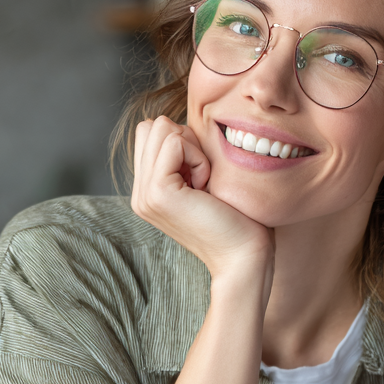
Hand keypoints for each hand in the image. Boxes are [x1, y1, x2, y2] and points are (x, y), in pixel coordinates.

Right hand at [130, 117, 272, 280]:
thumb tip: (182, 125)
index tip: (203, 178)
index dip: (183, 142)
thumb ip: (186, 157)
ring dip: (193, 149)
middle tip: (204, 178)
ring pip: (160, 128)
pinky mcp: (158, 192)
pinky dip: (198, 158)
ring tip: (205, 184)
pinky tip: (206, 187)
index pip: (150, 133)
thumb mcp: (205, 181)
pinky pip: (174, 142)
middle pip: (150, 126)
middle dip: (185, 140)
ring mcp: (144, 194)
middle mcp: (139, 193)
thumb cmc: (238, 219)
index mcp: (148, 190)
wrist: (244, 258)